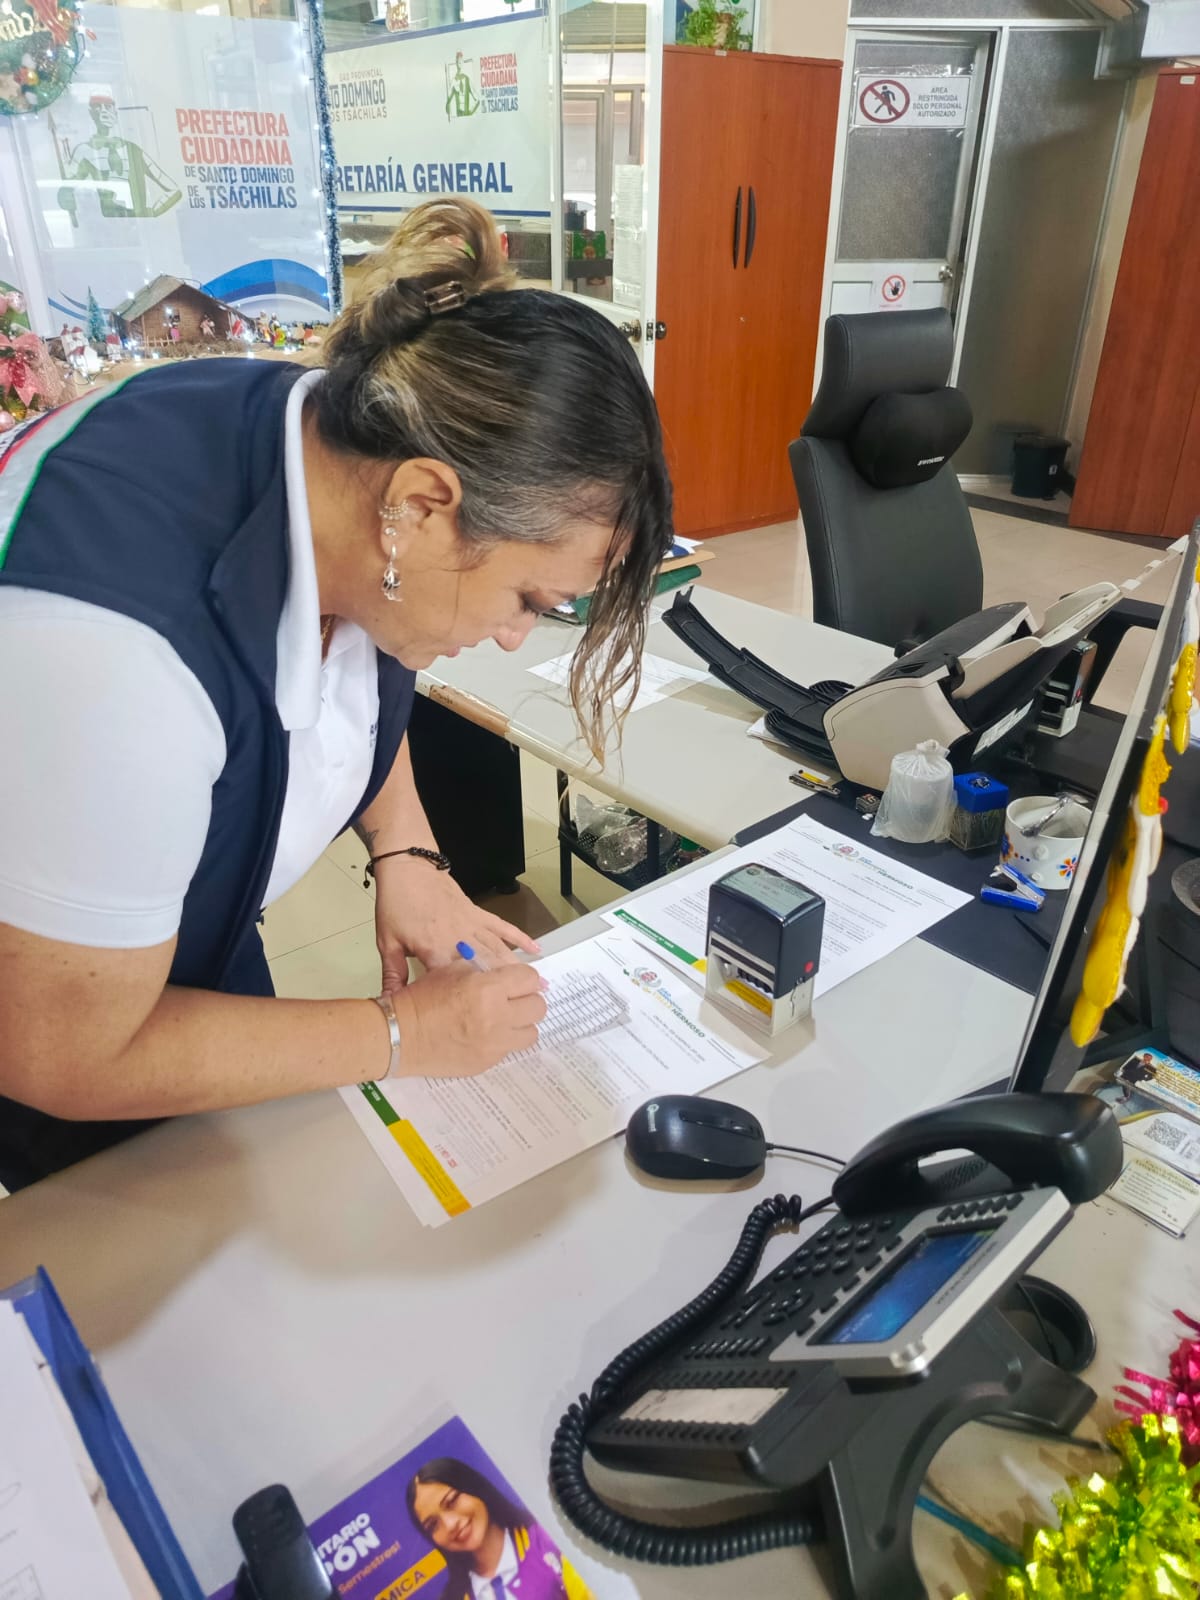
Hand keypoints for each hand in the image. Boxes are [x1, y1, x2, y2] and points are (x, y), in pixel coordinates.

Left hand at [374, 858, 538, 993]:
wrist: (407, 867)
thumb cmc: (396, 904)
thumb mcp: (387, 942)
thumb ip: (393, 974)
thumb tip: (388, 1002)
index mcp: (435, 950)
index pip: (456, 982)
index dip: (472, 1001)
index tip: (488, 1017)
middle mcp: (459, 939)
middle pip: (486, 968)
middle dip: (507, 989)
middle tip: (527, 1006)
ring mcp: (471, 924)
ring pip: (499, 950)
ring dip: (517, 969)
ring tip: (536, 986)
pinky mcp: (478, 912)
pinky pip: (502, 927)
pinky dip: (520, 937)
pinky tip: (535, 949)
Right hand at [392, 963, 546, 1076]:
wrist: (399, 1035)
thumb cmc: (422, 997)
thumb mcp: (452, 970)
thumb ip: (484, 971)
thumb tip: (508, 974)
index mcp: (488, 989)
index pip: (530, 979)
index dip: (524, 977)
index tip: (516, 981)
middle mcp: (497, 1017)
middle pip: (538, 1007)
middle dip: (526, 1000)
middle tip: (512, 999)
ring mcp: (494, 1045)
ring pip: (531, 1033)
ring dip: (520, 1024)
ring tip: (503, 1020)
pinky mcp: (487, 1063)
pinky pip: (509, 1050)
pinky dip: (502, 1041)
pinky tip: (484, 1035)